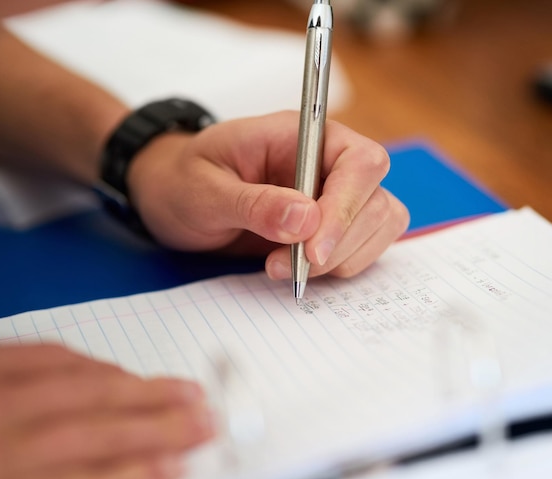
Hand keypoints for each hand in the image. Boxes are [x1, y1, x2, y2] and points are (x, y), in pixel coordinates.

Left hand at [0, 344, 214, 478]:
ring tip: (186, 392)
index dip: (135, 475)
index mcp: (0, 477)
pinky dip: (95, 363)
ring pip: (81, 385)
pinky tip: (123, 371)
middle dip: (158, 427)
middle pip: (92, 430)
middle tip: (206, 421)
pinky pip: (51, 352)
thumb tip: (145, 468)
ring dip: (140, 390)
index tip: (180, 466)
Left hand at [128, 110, 409, 279]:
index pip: (359, 161)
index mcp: (301, 136)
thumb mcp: (205, 190)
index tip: (313, 250)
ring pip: (379, 225)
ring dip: (342, 258)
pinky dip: (341, 266)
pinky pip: (363, 245)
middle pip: (376, 200)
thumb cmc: (183, 180)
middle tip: (288, 268)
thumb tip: (306, 221)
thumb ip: (254, 203)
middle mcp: (327, 161)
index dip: (346, 207)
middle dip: (339, 243)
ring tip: (285, 268)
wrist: (172, 196)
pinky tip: (298, 269)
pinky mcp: (331, 224)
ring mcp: (333, 193)